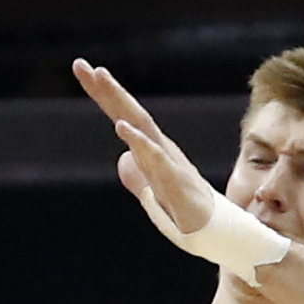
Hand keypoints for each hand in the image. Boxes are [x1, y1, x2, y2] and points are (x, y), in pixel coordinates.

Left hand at [71, 59, 285, 278]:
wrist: (222, 237)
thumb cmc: (189, 217)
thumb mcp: (155, 198)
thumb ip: (138, 177)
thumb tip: (123, 159)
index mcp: (153, 153)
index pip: (125, 118)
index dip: (104, 96)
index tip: (82, 70)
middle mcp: (161, 151)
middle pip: (131, 114)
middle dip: (107, 90)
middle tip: (82, 66)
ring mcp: (170, 164)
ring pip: (142, 128)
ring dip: (121, 103)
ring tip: (101, 79)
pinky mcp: (177, 183)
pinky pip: (156, 159)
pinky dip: (140, 142)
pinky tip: (122, 128)